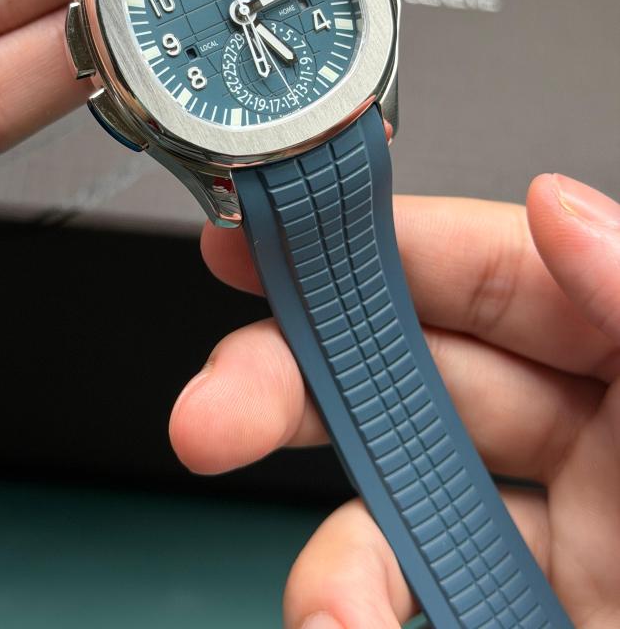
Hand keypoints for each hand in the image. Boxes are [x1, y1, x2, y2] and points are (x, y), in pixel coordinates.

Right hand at [171, 174, 619, 627]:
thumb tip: (561, 208)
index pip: (498, 276)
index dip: (381, 247)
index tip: (274, 238)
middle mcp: (598, 458)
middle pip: (414, 383)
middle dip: (299, 385)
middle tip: (214, 407)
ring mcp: (549, 556)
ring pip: (390, 511)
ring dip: (335, 561)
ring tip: (330, 624)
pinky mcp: (508, 626)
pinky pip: (402, 602)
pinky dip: (354, 618)